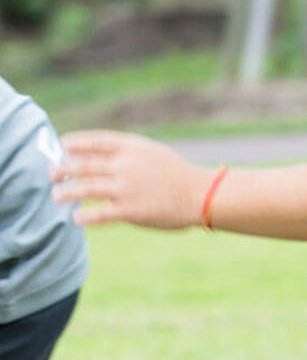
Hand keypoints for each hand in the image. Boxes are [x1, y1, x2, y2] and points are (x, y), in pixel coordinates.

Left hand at [52, 131, 210, 228]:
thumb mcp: (152, 153)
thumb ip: (125, 153)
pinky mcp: (132, 211)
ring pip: (87, 188)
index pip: (97, 141)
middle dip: (64, 168)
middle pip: (85, 164)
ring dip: (67, 191)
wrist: (202, 195)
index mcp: (134, 148)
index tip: (63, 145)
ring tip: (57, 195)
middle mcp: (128, 165)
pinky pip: (100, 214)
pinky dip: (85, 216)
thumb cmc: (176, 174)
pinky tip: (75, 218)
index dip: (76, 142)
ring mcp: (128, 188)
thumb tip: (92, 155)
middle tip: (52, 173)